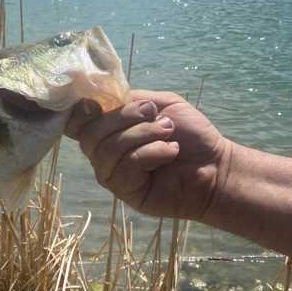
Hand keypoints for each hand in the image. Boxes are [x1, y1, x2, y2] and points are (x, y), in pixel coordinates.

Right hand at [65, 90, 231, 220]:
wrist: (216, 165)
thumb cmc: (190, 135)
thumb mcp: (161, 103)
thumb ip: (131, 98)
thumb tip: (104, 98)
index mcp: (109, 131)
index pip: (75, 124)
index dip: (80, 113)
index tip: (97, 104)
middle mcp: (104, 154)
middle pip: (89, 135)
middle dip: (123, 119)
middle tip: (154, 115)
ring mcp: (113, 175)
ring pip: (108, 150)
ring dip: (143, 135)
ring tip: (169, 134)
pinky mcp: (126, 192)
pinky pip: (126, 167)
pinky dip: (152, 153)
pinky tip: (170, 153)